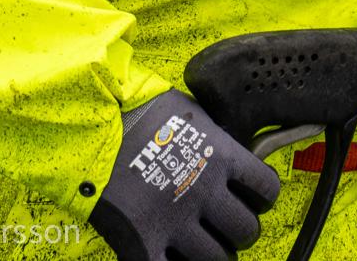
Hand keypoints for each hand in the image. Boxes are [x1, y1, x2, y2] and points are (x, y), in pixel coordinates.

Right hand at [88, 90, 281, 260]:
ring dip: (215, 255)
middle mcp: (205, 191)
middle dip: (240, 232)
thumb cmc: (137, 110)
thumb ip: (215, 138)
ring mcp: (174, 220)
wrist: (90, 125)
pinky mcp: (142, 242)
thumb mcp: (192, 113)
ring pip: (217, 258)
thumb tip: (229, 150)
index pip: (266, 189)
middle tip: (228, 229)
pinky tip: (172, 258)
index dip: (262, 198)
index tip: (253, 200)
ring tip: (205, 248)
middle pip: (246, 230)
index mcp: (222, 156)